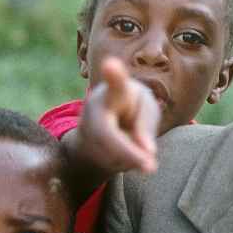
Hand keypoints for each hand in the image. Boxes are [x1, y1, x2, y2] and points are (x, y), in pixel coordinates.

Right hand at [70, 57, 160, 175]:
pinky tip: (122, 156)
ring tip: (140, 155)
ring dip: (129, 160)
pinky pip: (106, 164)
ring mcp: (84, 128)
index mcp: (115, 91)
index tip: (110, 64)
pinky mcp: (82, 146)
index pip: (115, 85)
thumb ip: (146, 126)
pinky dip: (121, 164)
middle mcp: (94, 107)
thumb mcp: (146, 110)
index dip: (113, 76)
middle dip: (128, 153)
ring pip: (109, 155)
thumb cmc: (132, 108)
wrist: (102, 123)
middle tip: (150, 168)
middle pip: (107, 135)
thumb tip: (147, 152)